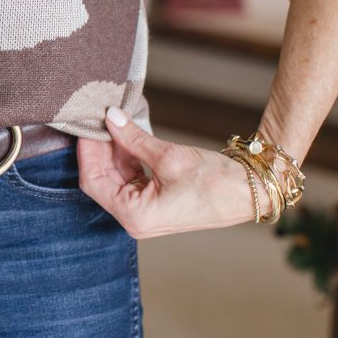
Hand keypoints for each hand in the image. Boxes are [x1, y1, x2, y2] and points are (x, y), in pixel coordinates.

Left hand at [77, 106, 266, 238]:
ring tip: (112, 122)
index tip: (86, 125)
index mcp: (134, 216)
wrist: (250, 191)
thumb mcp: (168, 156)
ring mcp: (144, 212)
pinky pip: (130, 178)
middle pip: (102, 179)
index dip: (88, 151)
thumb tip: (110, 117)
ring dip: (113, 151)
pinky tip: (125, 135)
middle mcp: (134, 219)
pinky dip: (126, 157)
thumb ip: (133, 137)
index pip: (93, 181)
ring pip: (115, 177)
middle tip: (98, 118)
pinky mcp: (153, 202)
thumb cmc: (215, 182)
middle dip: (99, 149)